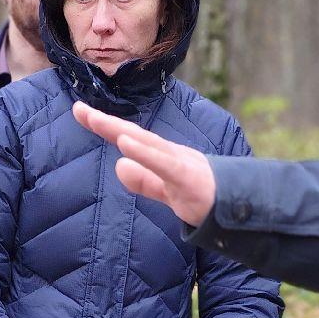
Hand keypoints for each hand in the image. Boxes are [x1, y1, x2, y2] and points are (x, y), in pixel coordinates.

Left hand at [72, 101, 216, 226]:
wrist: (240, 209)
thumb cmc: (204, 196)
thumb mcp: (166, 191)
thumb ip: (144, 181)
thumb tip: (120, 165)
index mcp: (162, 156)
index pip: (128, 138)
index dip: (104, 125)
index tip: (80, 112)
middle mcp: (169, 153)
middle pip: (132, 134)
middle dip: (105, 122)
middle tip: (78, 108)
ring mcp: (179, 163)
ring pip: (146, 144)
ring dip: (119, 131)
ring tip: (95, 119)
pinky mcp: (187, 177)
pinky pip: (163, 163)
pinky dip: (144, 153)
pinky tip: (125, 144)